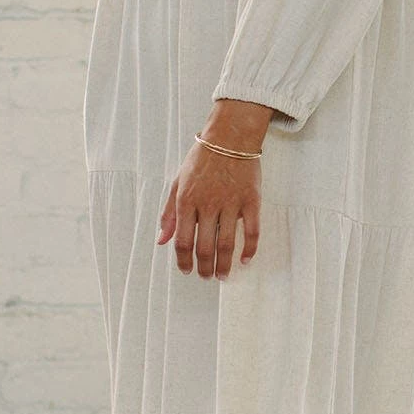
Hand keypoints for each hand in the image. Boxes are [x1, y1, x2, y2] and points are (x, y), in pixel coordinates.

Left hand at [157, 101, 271, 279]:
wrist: (231, 136)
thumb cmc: (202, 159)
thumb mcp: (178, 182)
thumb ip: (169, 213)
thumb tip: (161, 240)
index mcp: (187, 201)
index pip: (183, 241)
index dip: (183, 261)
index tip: (186, 271)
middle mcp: (208, 204)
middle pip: (204, 247)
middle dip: (204, 268)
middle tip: (206, 277)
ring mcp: (231, 203)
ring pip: (227, 243)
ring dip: (224, 264)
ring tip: (223, 276)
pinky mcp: (251, 200)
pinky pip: (251, 231)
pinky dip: (249, 249)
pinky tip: (245, 259)